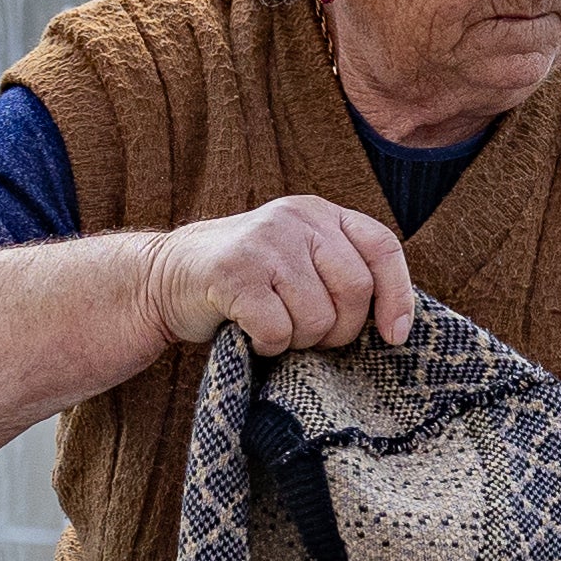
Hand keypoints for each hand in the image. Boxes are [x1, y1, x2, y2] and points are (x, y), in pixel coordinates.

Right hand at [147, 198, 414, 359]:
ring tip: (274, 329)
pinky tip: (251, 334)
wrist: (162, 279)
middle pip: (355, 290)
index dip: (398, 295)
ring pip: (317, 317)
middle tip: (310, 337)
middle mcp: (296, 219)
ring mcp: (264, 242)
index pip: (382, 247)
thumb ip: (339, 271)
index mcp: (319, 213)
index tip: (393, 336)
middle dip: (339, 330)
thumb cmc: (244, 283)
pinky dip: (268, 346)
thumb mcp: (297, 260)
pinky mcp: (234, 272)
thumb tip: (397, 323)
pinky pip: (278, 331)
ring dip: (299, 341)